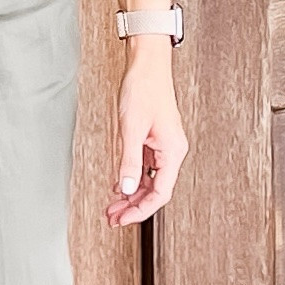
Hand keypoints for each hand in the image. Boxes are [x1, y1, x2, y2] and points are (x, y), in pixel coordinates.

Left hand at [107, 42, 188, 227]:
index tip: (122, 220)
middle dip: (133, 206)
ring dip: (130, 194)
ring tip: (112, 206)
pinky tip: (117, 184)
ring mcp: (163, 146)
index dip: (140, 211)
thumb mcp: (131, 128)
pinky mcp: (154, 139)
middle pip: (155, 190)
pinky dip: (131, 177)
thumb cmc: (143, 89)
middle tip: (112, 218)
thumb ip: (129, 161)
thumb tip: (126, 188)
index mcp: (172, 151)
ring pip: (149, 180)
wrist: (146, 64)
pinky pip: (144, 166)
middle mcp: (171, 151)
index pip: (160, 193)